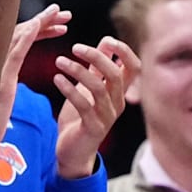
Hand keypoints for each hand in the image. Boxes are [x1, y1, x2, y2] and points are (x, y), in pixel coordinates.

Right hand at [0, 4, 69, 165]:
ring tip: (59, 13)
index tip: (57, 23)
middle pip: (21, 33)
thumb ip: (0, 85)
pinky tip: (37, 26)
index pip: (20, 40)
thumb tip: (4, 84)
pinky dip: (26, 37)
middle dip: (43, 21)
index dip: (39, 29)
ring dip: (40, 23)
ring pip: (19, 37)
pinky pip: (14, 52)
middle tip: (63, 12)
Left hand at [54, 36, 140, 177]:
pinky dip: (69, 89)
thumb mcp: (89, 88)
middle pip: (115, 74)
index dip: (124, 51)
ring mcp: (107, 116)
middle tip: (75, 47)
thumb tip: (106, 42)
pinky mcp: (93, 127)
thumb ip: (98, 68)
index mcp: (118, 92)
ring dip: (77, 71)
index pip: (134, 68)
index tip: (107, 40)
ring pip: (98, 88)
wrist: (74, 150)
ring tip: (58, 61)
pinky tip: (56, 78)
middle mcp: (117, 103)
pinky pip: (83, 105)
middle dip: (97, 57)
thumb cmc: (81, 116)